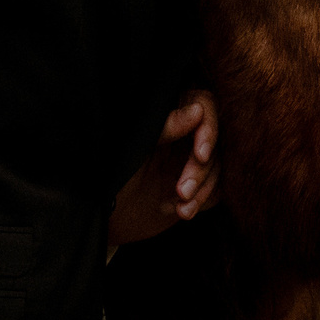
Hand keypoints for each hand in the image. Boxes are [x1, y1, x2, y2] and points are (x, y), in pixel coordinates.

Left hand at [107, 90, 218, 246]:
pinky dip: (202, 202)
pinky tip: (182, 211)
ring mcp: (190, 157)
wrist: (101, 214)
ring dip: (204, 189)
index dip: (208, 130)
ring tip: (181, 207)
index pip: (203, 105)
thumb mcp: (132, 147)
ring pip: (218, 166)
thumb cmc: (109, 174)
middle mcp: (183, 131)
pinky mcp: (195, 183)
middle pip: (214, 139)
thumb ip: (164, 126)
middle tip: (182, 190)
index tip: (200, 154)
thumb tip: (197, 111)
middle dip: (201, 169)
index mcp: (167, 113)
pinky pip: (215, 188)